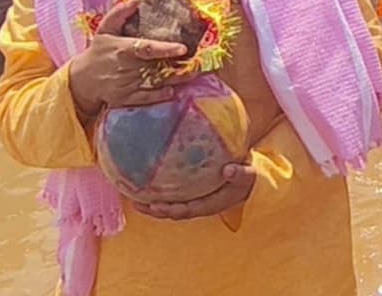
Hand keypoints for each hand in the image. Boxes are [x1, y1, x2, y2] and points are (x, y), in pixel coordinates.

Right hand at [66, 0, 194, 115]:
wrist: (82, 81)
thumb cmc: (97, 52)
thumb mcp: (104, 30)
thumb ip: (119, 14)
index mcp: (123, 49)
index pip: (146, 48)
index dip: (164, 49)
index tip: (182, 48)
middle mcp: (127, 68)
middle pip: (158, 67)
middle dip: (179, 65)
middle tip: (200, 62)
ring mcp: (128, 85)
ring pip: (156, 82)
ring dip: (176, 79)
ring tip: (194, 73)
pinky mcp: (127, 98)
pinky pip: (147, 98)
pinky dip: (160, 95)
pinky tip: (173, 90)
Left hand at [134, 162, 256, 219]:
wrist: (250, 180)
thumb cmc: (248, 177)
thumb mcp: (249, 175)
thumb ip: (241, 174)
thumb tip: (228, 170)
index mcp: (210, 205)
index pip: (186, 210)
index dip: (170, 210)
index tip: (155, 206)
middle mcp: (198, 205)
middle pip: (171, 211)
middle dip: (153, 209)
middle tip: (135, 203)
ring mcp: (193, 200)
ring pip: (169, 205)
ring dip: (150, 203)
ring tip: (131, 195)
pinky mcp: (190, 193)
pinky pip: (172, 194)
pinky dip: (157, 192)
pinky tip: (144, 182)